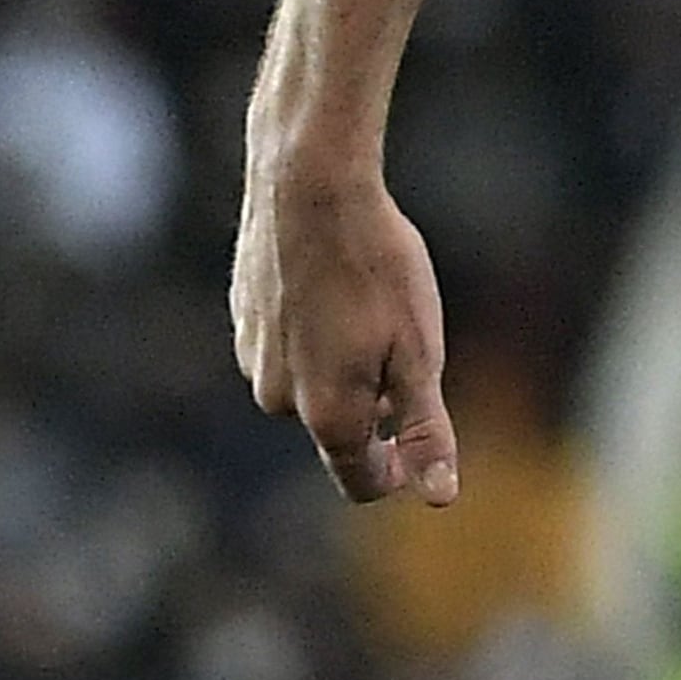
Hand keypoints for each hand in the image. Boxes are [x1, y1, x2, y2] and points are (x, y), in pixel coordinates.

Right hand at [230, 160, 462, 505]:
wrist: (309, 183)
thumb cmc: (375, 266)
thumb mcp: (420, 353)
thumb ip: (427, 430)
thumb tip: (439, 496)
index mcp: (327, 416)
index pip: (362, 482)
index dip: (399, 470)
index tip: (421, 430)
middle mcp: (278, 400)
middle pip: (339, 428)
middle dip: (374, 402)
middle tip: (402, 336)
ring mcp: (253, 357)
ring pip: (309, 382)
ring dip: (342, 361)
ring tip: (365, 301)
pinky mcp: (241, 316)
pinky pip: (286, 343)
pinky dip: (312, 329)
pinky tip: (332, 282)